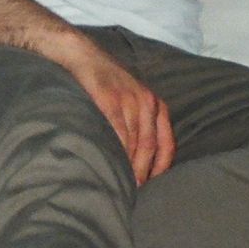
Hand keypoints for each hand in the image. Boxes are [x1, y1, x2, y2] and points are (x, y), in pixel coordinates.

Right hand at [60, 40, 175, 185]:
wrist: (83, 55)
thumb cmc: (106, 81)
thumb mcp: (131, 97)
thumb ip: (139, 122)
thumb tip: (138, 157)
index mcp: (155, 104)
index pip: (166, 143)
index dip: (160, 167)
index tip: (152, 184)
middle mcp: (146, 102)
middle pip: (149, 147)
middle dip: (142, 172)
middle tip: (133, 192)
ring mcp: (128, 100)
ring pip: (132, 143)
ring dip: (128, 166)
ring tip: (120, 184)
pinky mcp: (109, 100)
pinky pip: (116, 132)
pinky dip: (115, 151)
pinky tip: (109, 164)